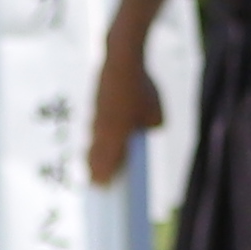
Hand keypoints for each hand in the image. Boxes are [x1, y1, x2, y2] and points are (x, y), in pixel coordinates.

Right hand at [83, 42, 159, 192]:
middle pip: (95, 155)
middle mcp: (102, 130)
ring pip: (93, 140)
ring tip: (93, 164)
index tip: (101, 187)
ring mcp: (96, 117)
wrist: (121, 62)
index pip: (106, 164)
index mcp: (116, 136)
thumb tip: (145, 130)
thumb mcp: (156, 114)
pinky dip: (97, 134)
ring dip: (94, 153)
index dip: (103, 177)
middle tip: (96, 183)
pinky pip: (95, 126)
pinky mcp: (95, 104)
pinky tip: (98, 136)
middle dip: (96, 169)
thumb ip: (150, 127)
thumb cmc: (142, 90)